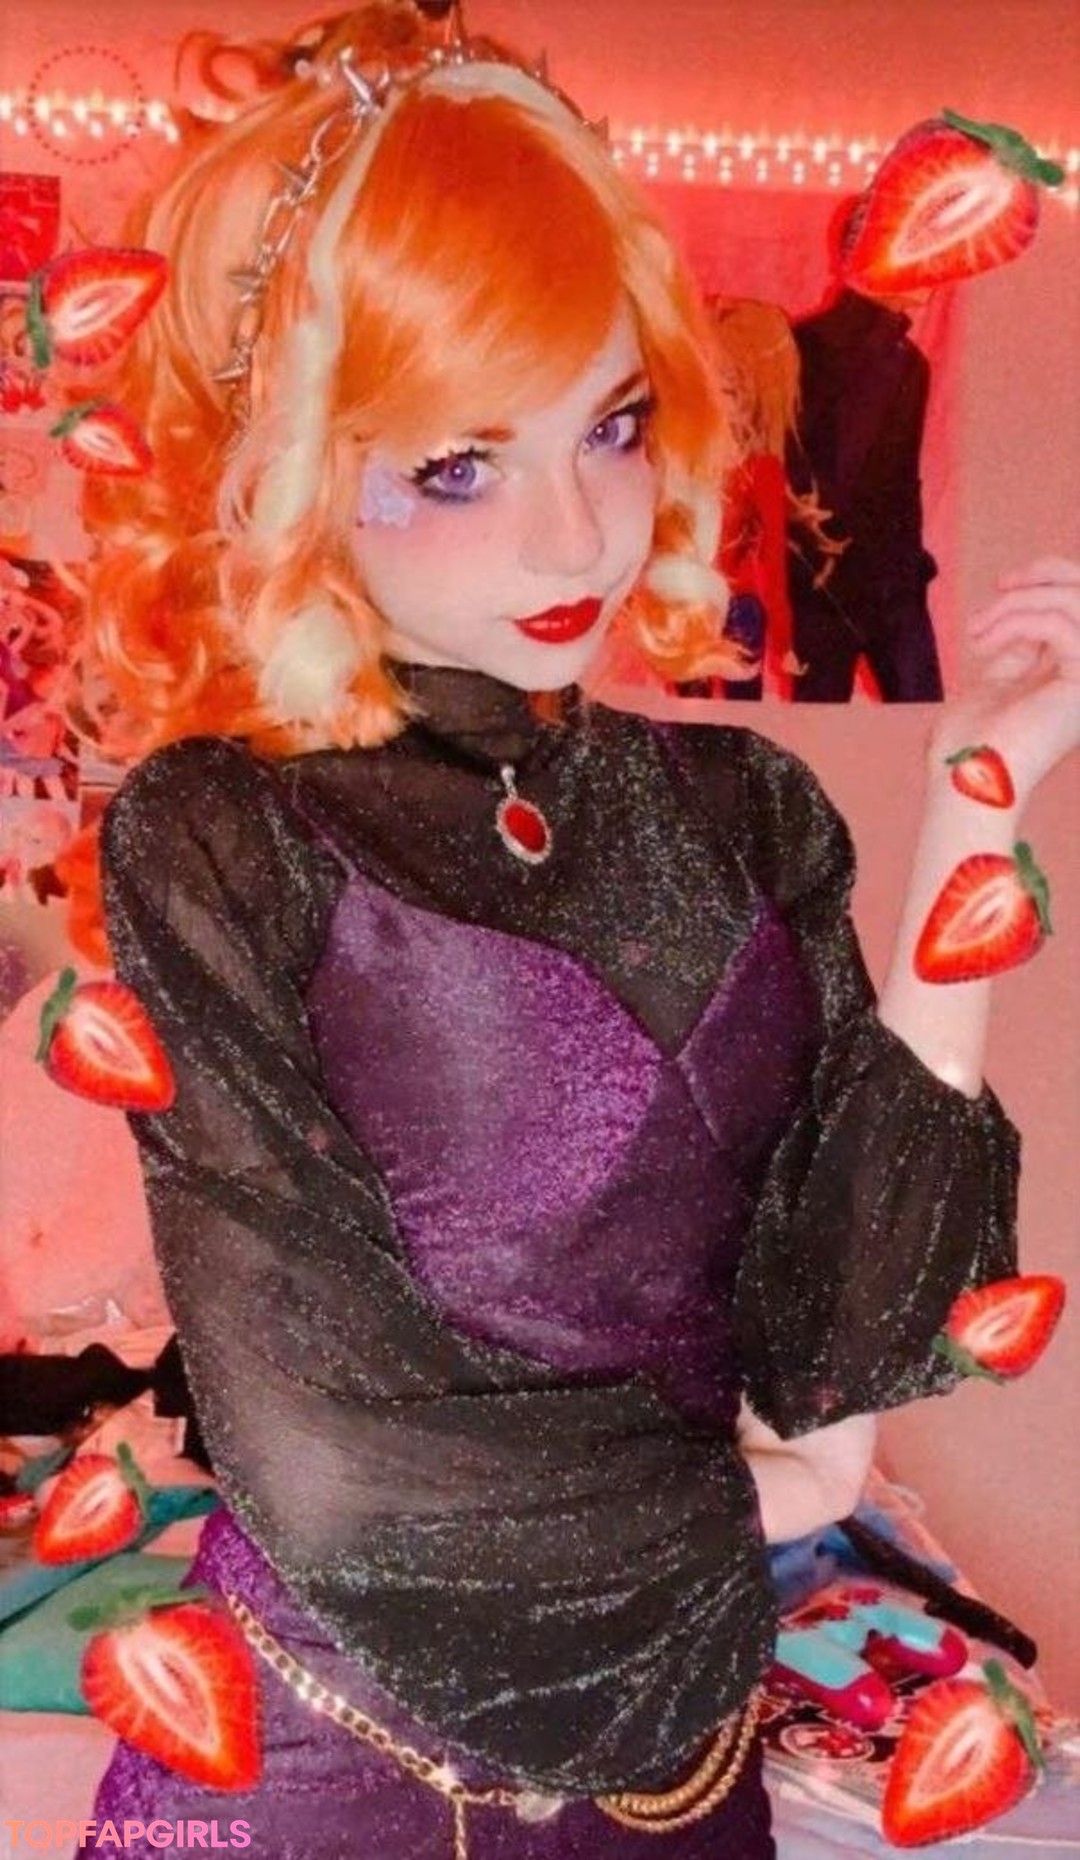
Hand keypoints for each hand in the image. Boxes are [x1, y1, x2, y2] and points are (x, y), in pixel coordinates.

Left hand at [933, 557, 1079, 804]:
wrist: (963, 778)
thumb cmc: (970, 742)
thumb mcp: (997, 681)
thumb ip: (1021, 650)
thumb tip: (1028, 618)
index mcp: (1075, 675)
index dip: (1049, 580)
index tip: (1002, 588)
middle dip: (1042, 576)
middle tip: (998, 589)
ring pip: (1075, 603)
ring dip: (1019, 603)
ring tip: (980, 628)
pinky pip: (1060, 624)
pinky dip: (1017, 621)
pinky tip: (985, 644)